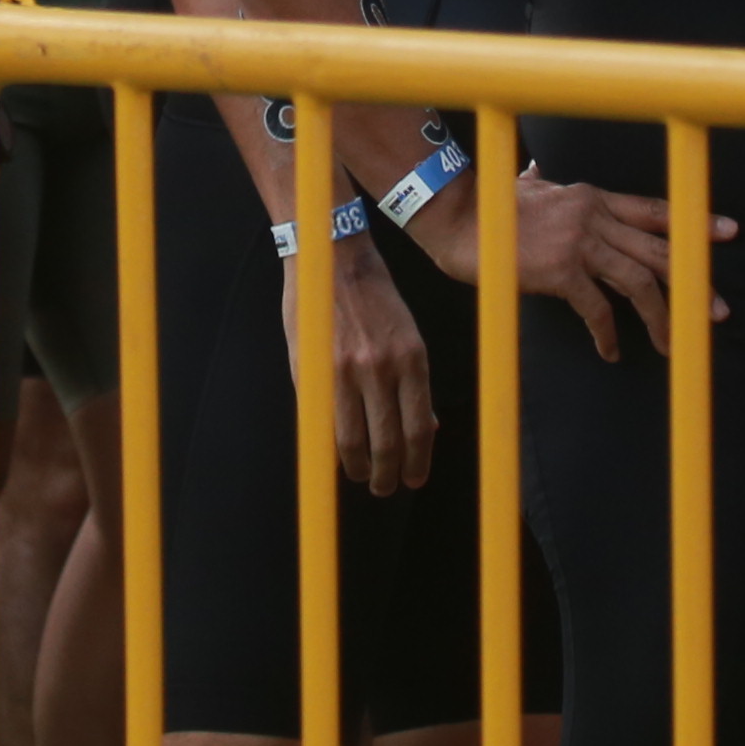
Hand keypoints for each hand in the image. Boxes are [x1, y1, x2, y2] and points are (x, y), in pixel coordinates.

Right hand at [303, 233, 442, 495]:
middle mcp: (382, 368)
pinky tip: (336, 456)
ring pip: (354, 439)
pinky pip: (325, 421)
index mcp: (412, 359)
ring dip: (359, 468)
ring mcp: (346, 370)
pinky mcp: (315, 369)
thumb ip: (413, 381)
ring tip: (361, 477)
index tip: (414, 479)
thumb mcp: (406, 334)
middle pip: (388, 442)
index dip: (417, 461)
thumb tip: (429, 426)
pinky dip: (332, 446)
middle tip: (385, 487)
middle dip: (388, 474)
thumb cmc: (373, 296)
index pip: (419, 427)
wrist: (333, 257)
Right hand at [401, 162, 694, 358]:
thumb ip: (540, 181)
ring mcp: (579, 241)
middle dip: (692, 281)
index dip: (691, 222)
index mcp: (592, 196)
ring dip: (660, 317)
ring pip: (638, 280)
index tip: (727, 232)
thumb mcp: (526, 187)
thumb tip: (537, 169)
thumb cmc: (488, 206)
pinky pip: (597, 307)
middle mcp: (593, 214)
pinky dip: (607, 333)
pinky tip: (610, 352)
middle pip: (658, 249)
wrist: (456, 216)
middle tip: (718, 309)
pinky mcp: (560, 269)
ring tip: (670, 346)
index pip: (653, 209)